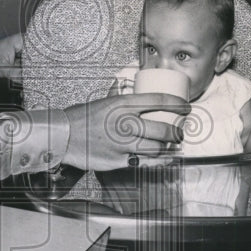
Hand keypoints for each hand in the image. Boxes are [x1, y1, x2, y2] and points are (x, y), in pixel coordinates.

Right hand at [61, 94, 189, 171]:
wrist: (63, 136)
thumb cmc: (82, 117)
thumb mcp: (104, 101)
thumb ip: (120, 97)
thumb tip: (131, 88)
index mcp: (123, 104)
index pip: (159, 101)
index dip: (178, 104)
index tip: (186, 107)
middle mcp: (125, 123)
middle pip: (163, 129)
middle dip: (177, 132)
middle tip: (180, 132)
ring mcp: (122, 144)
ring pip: (157, 148)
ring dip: (169, 148)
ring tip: (173, 146)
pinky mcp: (118, 160)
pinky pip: (145, 163)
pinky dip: (159, 162)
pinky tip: (166, 159)